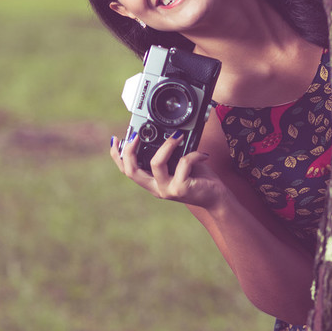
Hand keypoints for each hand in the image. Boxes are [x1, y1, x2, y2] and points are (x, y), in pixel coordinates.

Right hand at [109, 131, 227, 209]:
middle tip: (137, 135)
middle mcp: (156, 188)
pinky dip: (194, 154)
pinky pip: (183, 163)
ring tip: (178, 135)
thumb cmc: (198, 178)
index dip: (117, 156)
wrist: (216, 197)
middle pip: (131, 171)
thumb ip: (168, 154)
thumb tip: (163, 133)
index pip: (127, 170)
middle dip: (130, 150)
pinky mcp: (181, 189)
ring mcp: (167, 190)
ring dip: (167, 145)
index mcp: (151, 181)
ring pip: (156, 163)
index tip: (115, 140)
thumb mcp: (178, 164)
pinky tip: (202, 154)